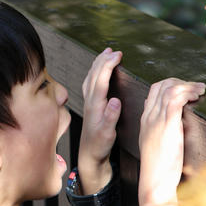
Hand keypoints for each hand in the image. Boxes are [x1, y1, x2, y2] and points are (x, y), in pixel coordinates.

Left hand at [78, 48, 122, 194]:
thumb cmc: (99, 145)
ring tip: (106, 54)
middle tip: (114, 50)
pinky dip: (95, 73)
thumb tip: (115, 101)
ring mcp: (88, 103)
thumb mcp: (107, 134)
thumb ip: (111, 117)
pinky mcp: (90, 106)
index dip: (108, 65)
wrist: (89, 155)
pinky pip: (91, 83)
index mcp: (95, 105)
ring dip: (98, 64)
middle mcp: (90, 101)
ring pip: (91, 77)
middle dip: (104, 60)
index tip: (117, 55)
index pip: (101, 79)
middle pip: (94, 75)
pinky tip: (99, 72)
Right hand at [138, 78, 205, 205]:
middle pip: (161, 85)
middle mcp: (149, 117)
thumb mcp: (158, 147)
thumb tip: (175, 123)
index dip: (171, 85)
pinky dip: (188, 92)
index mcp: (145, 121)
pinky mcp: (167, 125)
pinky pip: (175, 98)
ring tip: (201, 90)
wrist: (155, 183)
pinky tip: (197, 97)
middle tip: (197, 88)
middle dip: (181, 82)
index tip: (187, 91)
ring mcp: (157, 120)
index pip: (154, 92)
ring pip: (169, 88)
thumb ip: (163, 133)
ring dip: (188, 85)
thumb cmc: (160, 170)